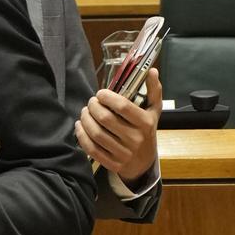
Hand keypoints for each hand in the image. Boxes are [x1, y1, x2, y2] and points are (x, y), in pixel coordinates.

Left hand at [75, 68, 162, 184]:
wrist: (144, 164)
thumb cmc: (147, 132)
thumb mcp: (154, 111)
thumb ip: (154, 90)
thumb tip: (152, 70)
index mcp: (145, 123)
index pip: (122, 106)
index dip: (107, 97)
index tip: (100, 93)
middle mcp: (135, 139)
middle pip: (106, 119)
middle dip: (93, 107)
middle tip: (91, 102)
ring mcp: (124, 153)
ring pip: (97, 134)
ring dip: (85, 120)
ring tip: (84, 112)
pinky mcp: (113, 164)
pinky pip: (92, 149)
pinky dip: (82, 136)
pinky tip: (80, 127)